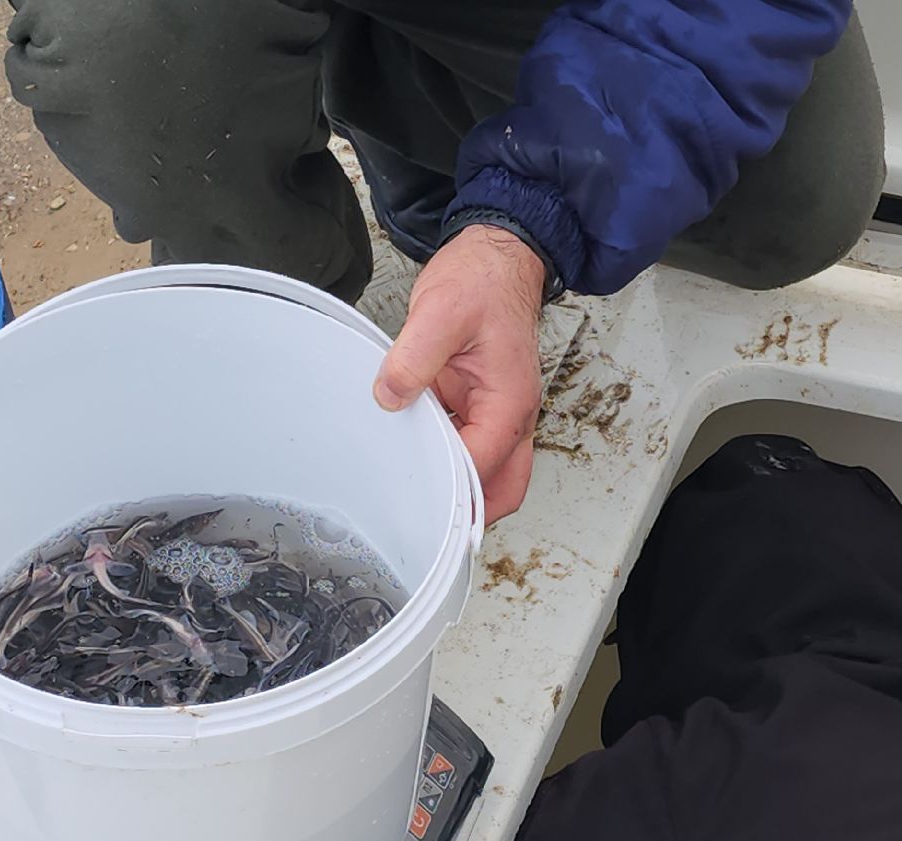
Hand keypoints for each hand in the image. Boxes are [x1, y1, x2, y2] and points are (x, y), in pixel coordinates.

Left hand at [374, 225, 545, 523]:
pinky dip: (446, 459)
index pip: (483, 465)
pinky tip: (413, 455)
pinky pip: (468, 445)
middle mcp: (511, 414)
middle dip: (471, 513)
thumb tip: (390, 396)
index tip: (420, 502)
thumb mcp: (440, 312)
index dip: (453, 490)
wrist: (495, 256)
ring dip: (457, 486)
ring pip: (488, 473)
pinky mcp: (479, 404)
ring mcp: (497, 412)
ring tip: (414, 493)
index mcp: (510, 401)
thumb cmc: (483, 281)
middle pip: (503, 489)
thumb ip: (413, 359)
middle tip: (425, 521)